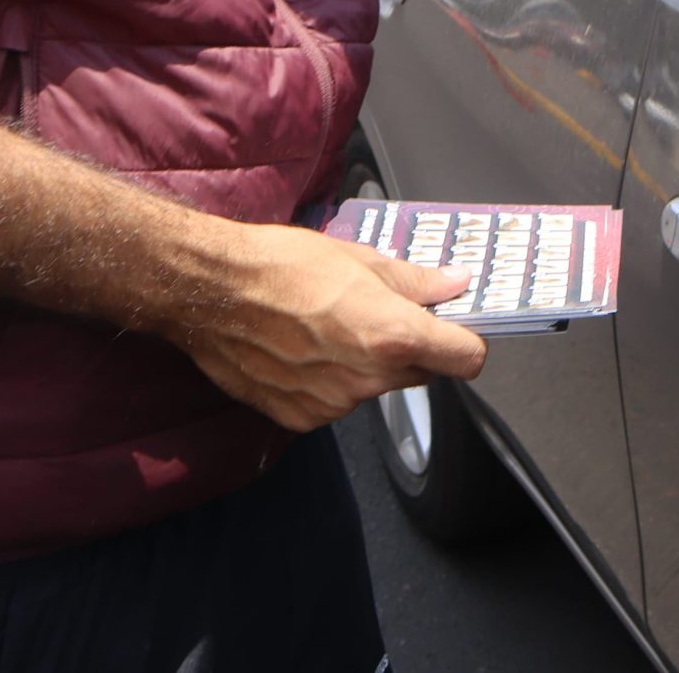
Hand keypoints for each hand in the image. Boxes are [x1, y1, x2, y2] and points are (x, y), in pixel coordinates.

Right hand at [168, 220, 489, 433]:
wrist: (211, 292)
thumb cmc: (281, 266)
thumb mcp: (360, 260)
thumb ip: (416, 281)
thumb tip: (454, 284)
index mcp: (394, 335)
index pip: (467, 359)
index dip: (466, 343)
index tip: (456, 331)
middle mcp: (369, 378)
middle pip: (422, 373)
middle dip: (412, 349)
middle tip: (377, 314)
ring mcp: (335, 404)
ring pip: (376, 386)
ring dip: (367, 364)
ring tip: (328, 327)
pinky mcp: (302, 418)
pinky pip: (337, 402)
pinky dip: (330, 381)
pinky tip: (303, 350)